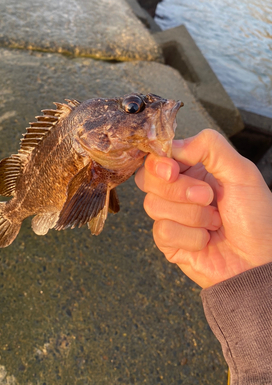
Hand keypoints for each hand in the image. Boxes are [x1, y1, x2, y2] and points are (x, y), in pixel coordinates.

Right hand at [135, 129, 271, 287]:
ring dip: (191, 215)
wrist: (259, 261)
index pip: (158, 156)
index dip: (159, 162)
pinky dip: (190, 236)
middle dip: (178, 190)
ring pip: (153, 205)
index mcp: (192, 169)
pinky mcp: (168, 241)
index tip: (173, 170)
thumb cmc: (256, 218)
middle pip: (147, 178)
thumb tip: (173, 146)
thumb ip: (210, 146)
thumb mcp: (242, 172)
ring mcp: (171, 216)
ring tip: (214, 221)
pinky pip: (162, 231)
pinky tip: (206, 240)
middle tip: (207, 197)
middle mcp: (177, 191)